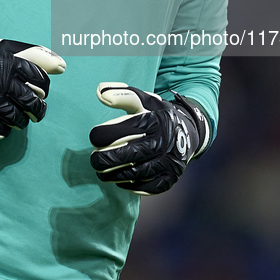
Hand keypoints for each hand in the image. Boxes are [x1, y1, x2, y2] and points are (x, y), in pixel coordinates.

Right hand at [0, 17, 65, 138]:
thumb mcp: (6, 49)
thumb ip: (35, 55)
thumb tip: (62, 67)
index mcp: (10, 63)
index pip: (40, 81)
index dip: (43, 89)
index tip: (38, 91)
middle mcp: (0, 82)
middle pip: (32, 103)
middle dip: (38, 110)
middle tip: (35, 111)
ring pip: (17, 119)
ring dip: (22, 121)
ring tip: (18, 118)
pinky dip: (4, 130)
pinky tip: (3, 124)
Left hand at [89, 83, 206, 193]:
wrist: (186, 133)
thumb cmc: (155, 115)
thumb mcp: (142, 100)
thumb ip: (121, 95)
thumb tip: (100, 92)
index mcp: (155, 120)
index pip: (124, 130)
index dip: (103, 135)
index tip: (93, 138)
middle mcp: (164, 141)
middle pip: (129, 154)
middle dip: (106, 160)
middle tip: (94, 160)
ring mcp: (169, 161)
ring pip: (136, 173)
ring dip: (114, 175)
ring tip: (101, 172)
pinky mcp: (171, 177)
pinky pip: (147, 186)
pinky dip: (131, 185)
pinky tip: (120, 180)